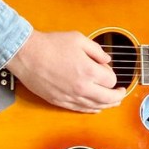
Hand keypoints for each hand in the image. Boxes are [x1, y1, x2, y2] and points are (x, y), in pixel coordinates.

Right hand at [5, 30, 125, 112]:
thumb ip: (96, 50)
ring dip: (108, 105)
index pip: (111, 80)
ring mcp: (71, 97)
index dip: (112, 75)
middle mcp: (82, 87)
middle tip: (122, 92)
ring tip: (114, 102)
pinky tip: (96, 108)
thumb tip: (107, 60)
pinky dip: (92, 110)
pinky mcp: (60, 101)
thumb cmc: (50, 44)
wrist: (27, 54)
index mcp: (89, 71)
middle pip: (108, 98)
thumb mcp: (78, 39)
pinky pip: (81, 110)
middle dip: (118, 95)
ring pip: (96, 107)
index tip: (107, 70)